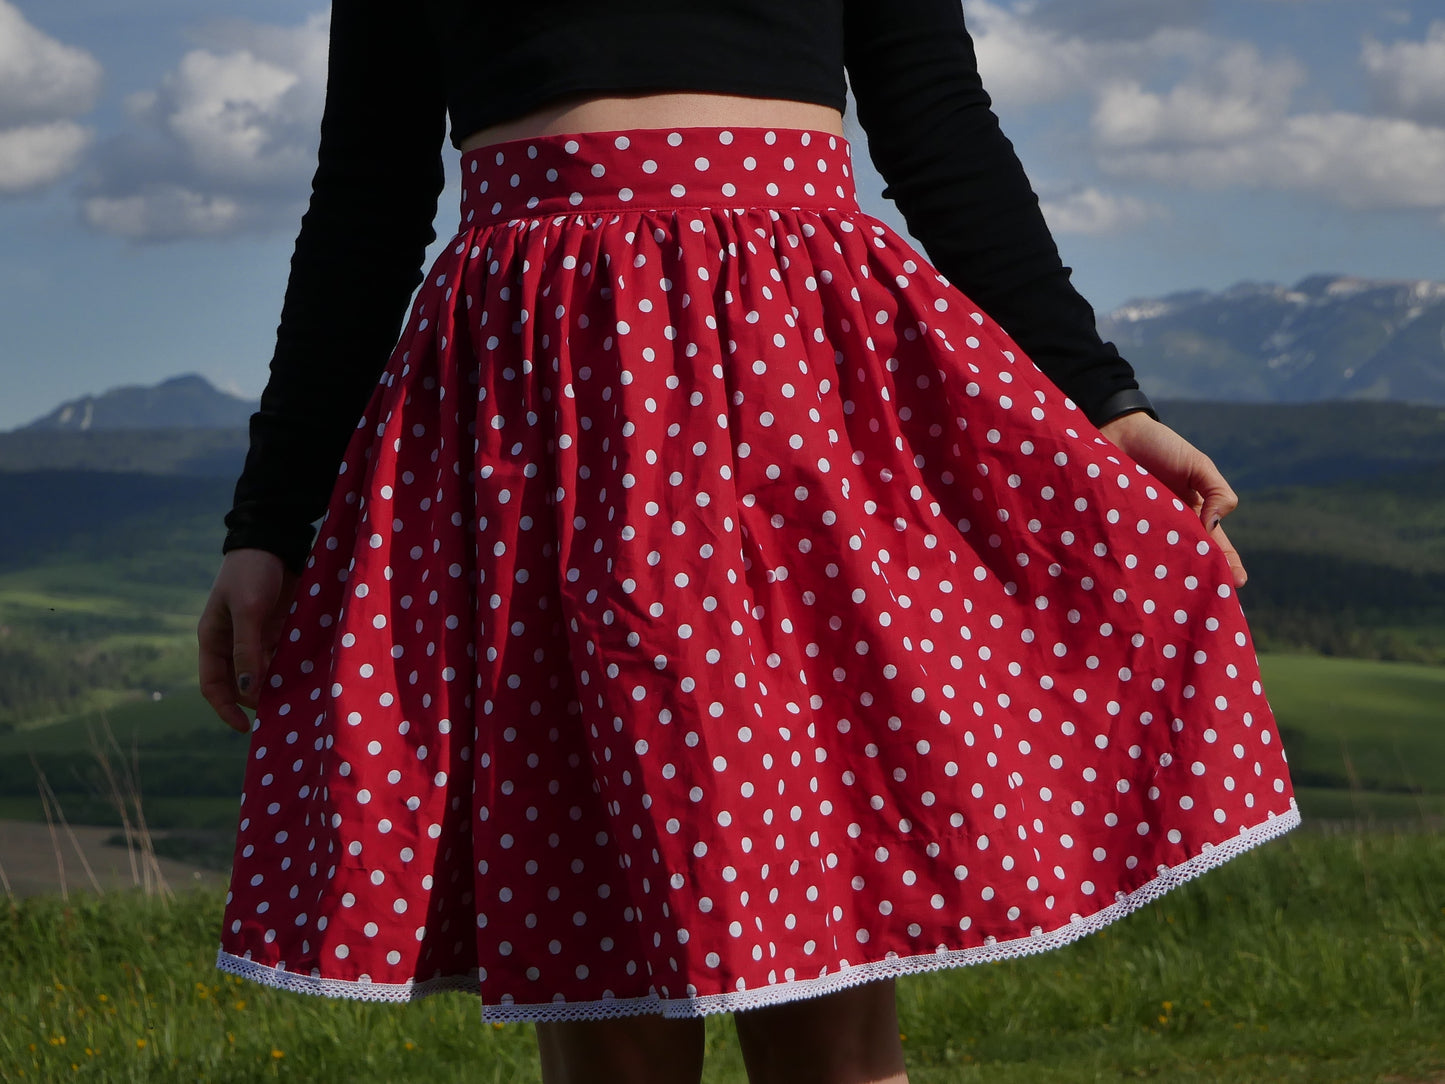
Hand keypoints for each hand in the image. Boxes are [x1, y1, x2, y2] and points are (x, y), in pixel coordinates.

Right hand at [197, 549, 298, 732]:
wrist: (275, 540)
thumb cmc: (252, 572)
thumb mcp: (248, 610)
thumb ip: (247, 649)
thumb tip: (248, 690)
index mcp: (212, 639)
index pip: (213, 685)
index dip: (226, 709)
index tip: (246, 728)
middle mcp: (232, 641)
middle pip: (241, 683)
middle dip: (257, 699)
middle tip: (282, 713)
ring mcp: (256, 635)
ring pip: (264, 672)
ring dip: (277, 684)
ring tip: (298, 699)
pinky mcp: (278, 628)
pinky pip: (283, 656)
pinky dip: (292, 668)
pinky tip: (309, 677)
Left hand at [1096, 411, 1246, 589]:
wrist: (1117, 431)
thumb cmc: (1161, 447)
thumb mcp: (1198, 465)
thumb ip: (1217, 492)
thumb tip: (1212, 527)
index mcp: (1194, 518)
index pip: (1215, 550)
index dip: (1227, 567)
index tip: (1236, 583)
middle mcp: (1169, 531)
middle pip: (1187, 565)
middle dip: (1196, 583)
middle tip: (1203, 600)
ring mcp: (1142, 533)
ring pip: (1157, 564)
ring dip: (1164, 580)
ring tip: (1172, 598)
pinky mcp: (1116, 531)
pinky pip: (1125, 550)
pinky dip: (1131, 564)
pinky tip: (1136, 579)